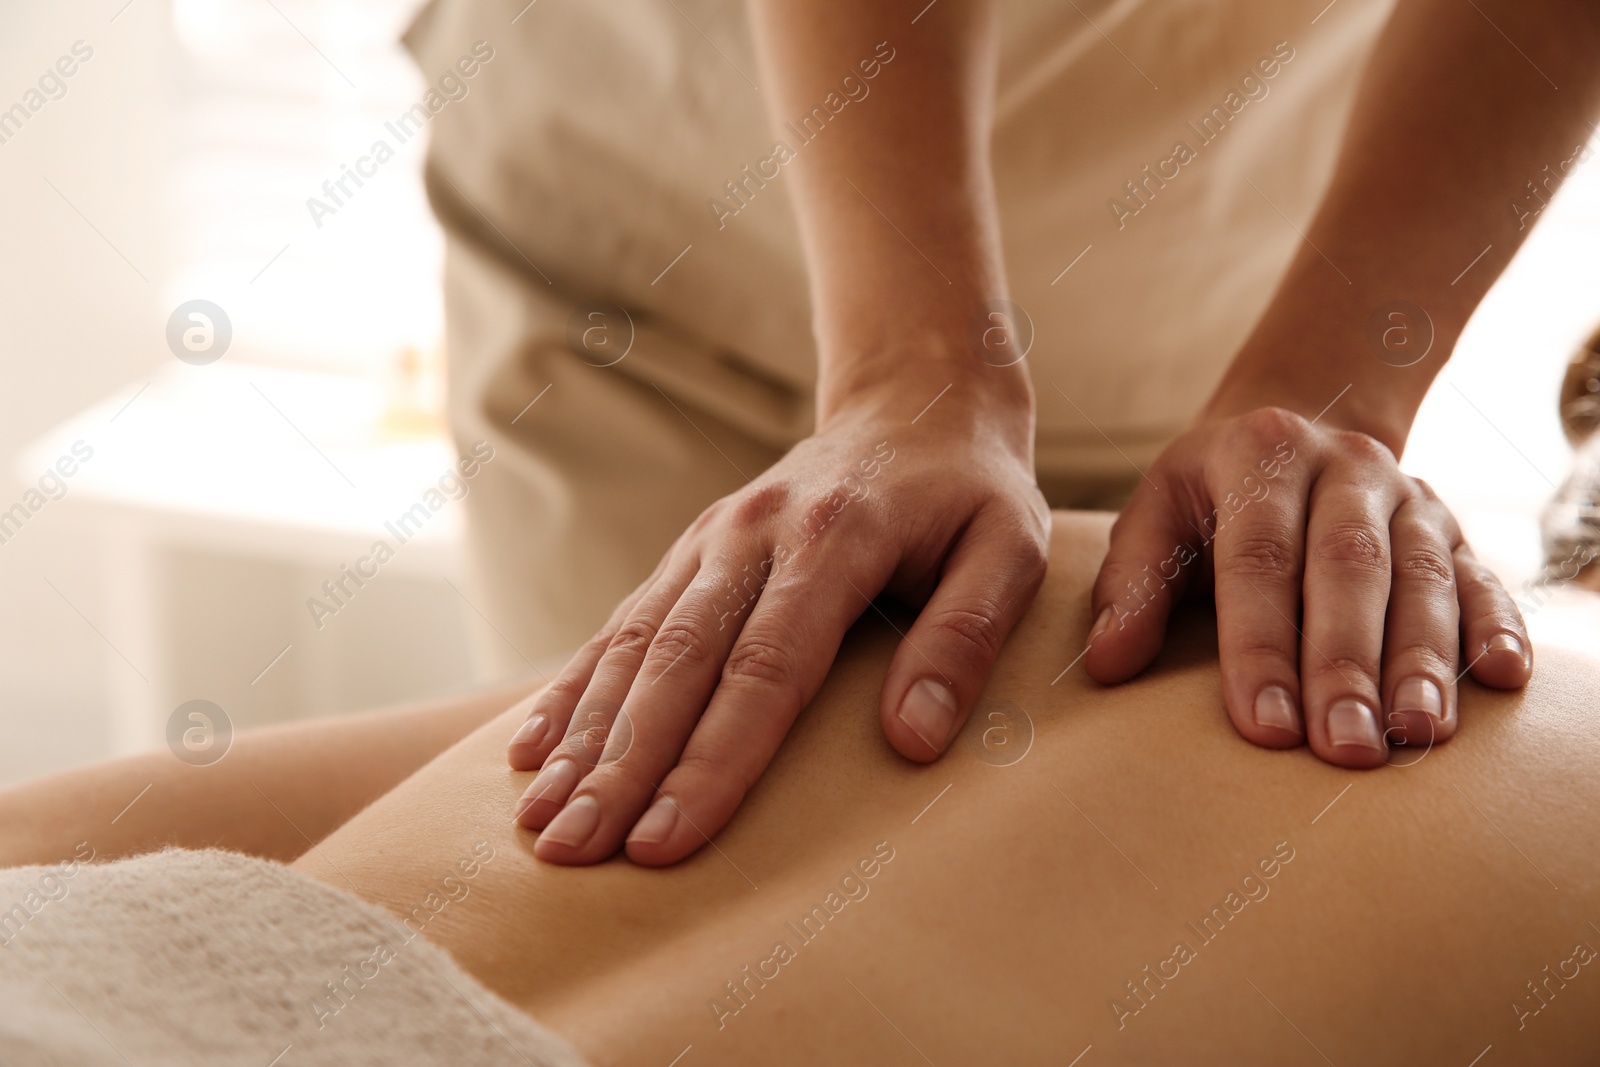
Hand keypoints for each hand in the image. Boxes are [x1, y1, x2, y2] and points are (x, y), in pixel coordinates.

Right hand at [506, 385, 1048, 863]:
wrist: (915, 405)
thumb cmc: (971, 495)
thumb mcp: (1009, 550)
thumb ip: (964, 638)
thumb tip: (911, 742)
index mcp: (835, 538)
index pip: (765, 668)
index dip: (712, 762)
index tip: (666, 842)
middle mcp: (753, 535)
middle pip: (677, 664)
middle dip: (621, 766)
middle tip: (572, 852)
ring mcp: (710, 539)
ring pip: (632, 646)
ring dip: (582, 737)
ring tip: (537, 821)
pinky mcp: (690, 551)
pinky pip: (620, 623)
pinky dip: (572, 688)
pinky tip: (531, 750)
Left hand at [1085, 406, 1531, 767]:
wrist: (1288, 433)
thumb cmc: (1206, 499)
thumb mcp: (1155, 515)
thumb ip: (1130, 585)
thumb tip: (1105, 664)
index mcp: (1260, 455)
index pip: (1259, 560)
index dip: (1261, 646)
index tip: (1265, 727)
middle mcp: (1345, 467)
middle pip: (1349, 570)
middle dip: (1347, 665)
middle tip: (1344, 749)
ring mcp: (1408, 494)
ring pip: (1423, 577)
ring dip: (1423, 661)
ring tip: (1416, 735)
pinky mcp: (1455, 527)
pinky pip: (1482, 575)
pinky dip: (1495, 625)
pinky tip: (1501, 679)